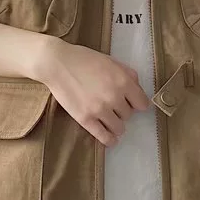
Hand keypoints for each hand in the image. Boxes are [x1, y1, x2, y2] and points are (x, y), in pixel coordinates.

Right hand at [33, 36, 151, 146]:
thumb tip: (138, 89)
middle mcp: (115, 97)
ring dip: (116, 125)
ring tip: (110, 121)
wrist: (57, 64)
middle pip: (129, 115)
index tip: (133, 105)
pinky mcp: (86, 119)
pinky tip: (111, 140)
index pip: (142, 103)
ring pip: (119, 128)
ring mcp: (100, 110)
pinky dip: (110, 140)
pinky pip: (104, 136)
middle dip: (122, 111)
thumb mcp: (111, 61)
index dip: (138, 104)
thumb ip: (128, 74)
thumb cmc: (84, 59)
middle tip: (113, 106)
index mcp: (123, 81)